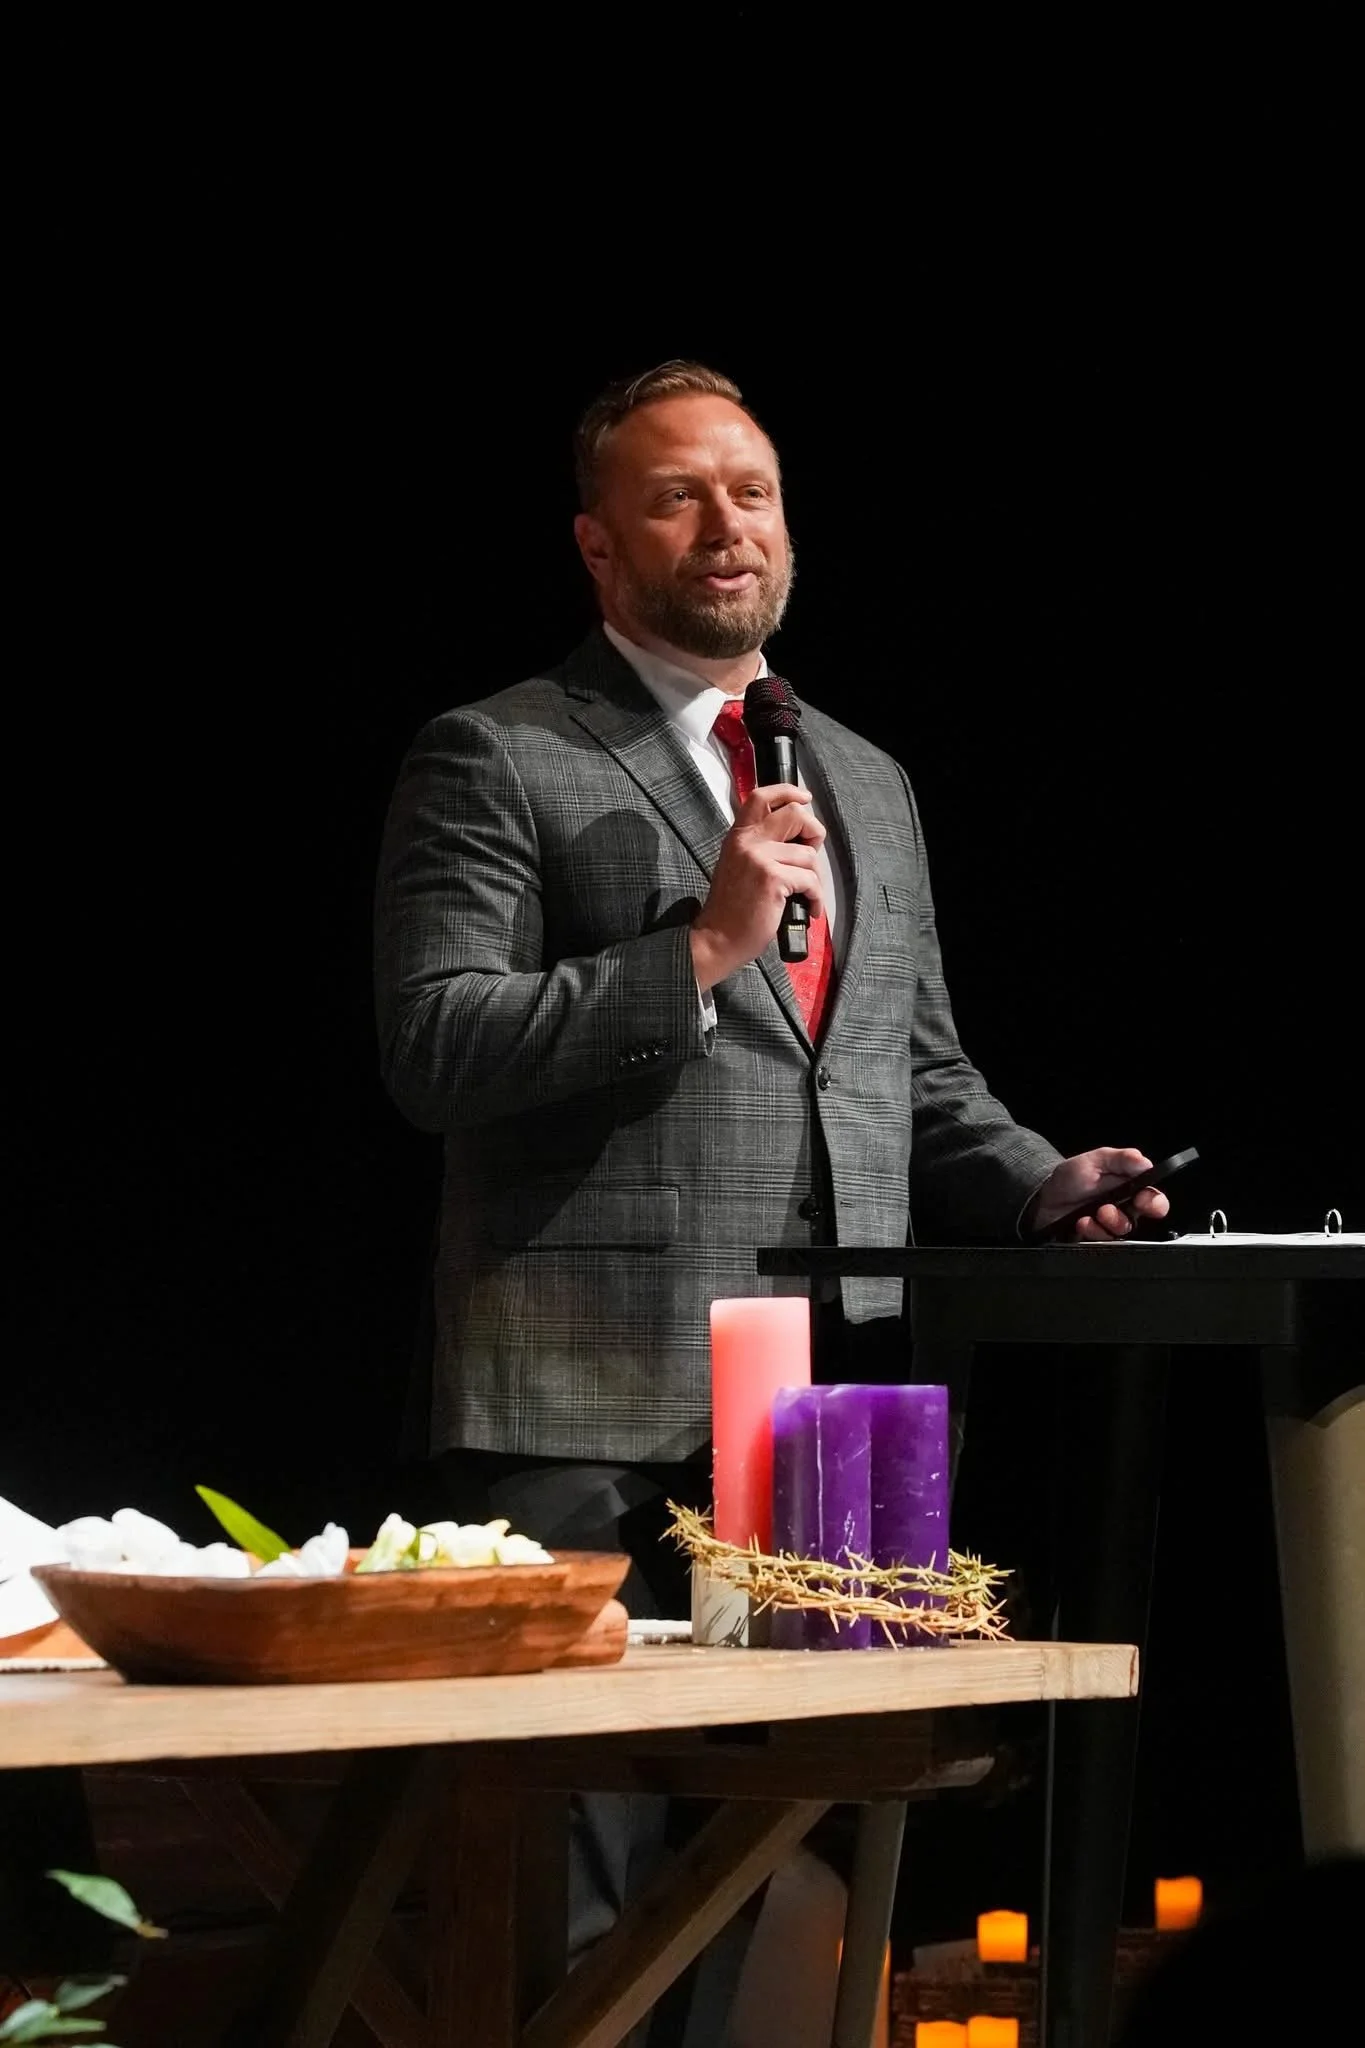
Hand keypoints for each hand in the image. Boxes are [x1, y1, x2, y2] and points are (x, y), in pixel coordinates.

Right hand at [689, 783, 826, 992]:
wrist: (718, 938)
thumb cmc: (732, 909)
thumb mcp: (739, 866)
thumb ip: (760, 847)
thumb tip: (797, 841)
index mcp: (738, 836)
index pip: (761, 797)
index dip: (788, 792)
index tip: (804, 798)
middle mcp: (747, 841)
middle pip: (795, 814)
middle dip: (814, 832)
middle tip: (810, 856)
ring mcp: (759, 858)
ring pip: (808, 855)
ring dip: (815, 878)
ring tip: (807, 895)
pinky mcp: (772, 878)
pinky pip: (810, 880)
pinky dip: (816, 897)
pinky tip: (810, 909)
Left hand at [1024, 1147, 1171, 1240]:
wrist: (1042, 1198)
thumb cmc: (1069, 1178)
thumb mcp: (1094, 1160)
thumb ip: (1120, 1159)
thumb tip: (1144, 1161)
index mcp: (1127, 1188)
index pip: (1152, 1198)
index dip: (1154, 1202)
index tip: (1143, 1200)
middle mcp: (1122, 1207)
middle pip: (1139, 1219)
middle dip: (1126, 1216)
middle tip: (1109, 1209)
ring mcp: (1108, 1224)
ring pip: (1121, 1232)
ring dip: (1108, 1223)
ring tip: (1093, 1213)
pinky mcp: (1095, 1238)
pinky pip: (1102, 1242)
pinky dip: (1092, 1231)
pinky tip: (1081, 1221)